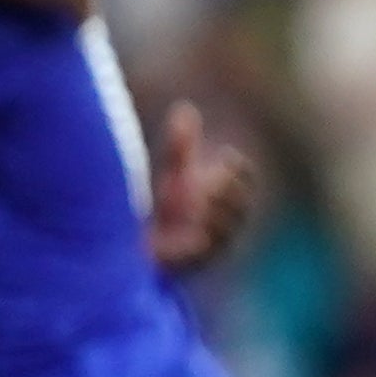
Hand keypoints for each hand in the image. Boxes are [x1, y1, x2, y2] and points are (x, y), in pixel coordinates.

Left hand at [146, 100, 261, 271]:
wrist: (132, 249)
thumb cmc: (160, 210)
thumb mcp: (171, 176)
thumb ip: (180, 148)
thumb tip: (185, 109)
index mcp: (223, 200)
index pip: (243, 184)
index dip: (240, 172)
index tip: (228, 156)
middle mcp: (221, 224)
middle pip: (239, 210)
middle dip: (231, 194)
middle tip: (214, 180)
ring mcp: (207, 247)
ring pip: (224, 235)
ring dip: (218, 218)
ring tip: (201, 200)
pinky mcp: (189, 266)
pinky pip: (200, 257)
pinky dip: (195, 244)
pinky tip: (189, 229)